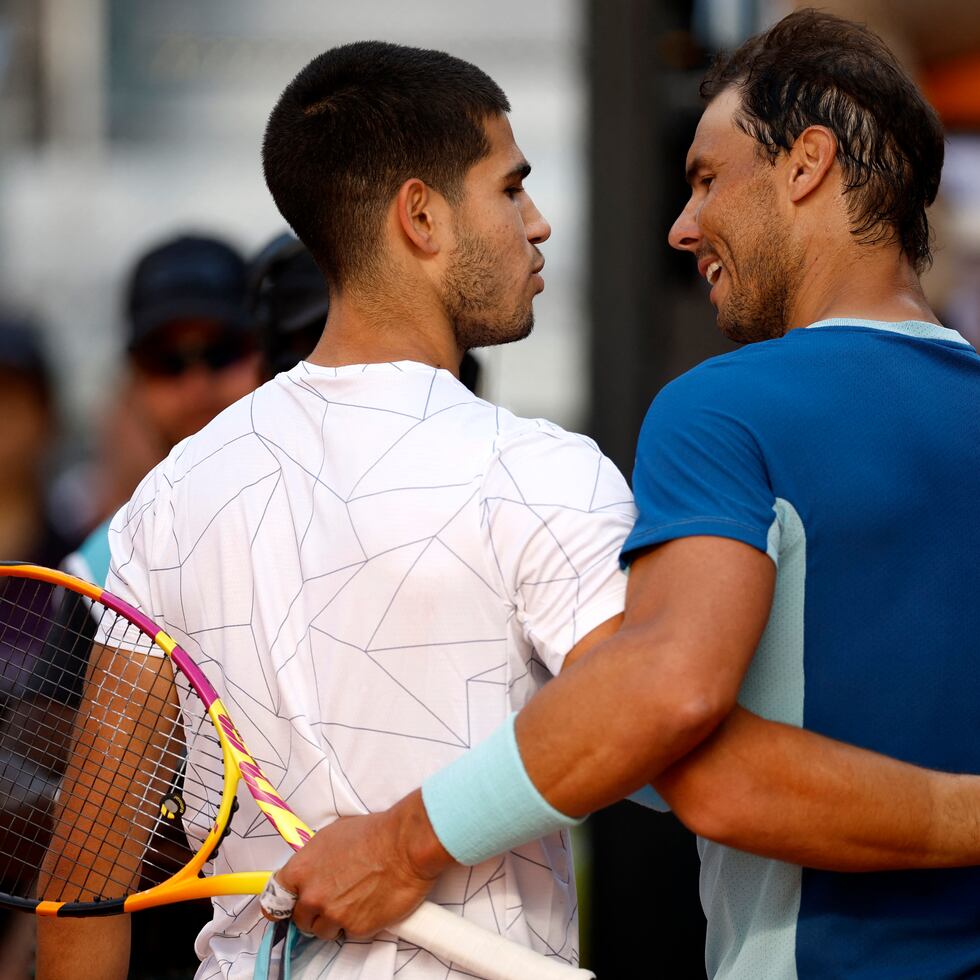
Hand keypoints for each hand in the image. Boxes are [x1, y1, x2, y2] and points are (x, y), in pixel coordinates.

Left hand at [265, 789, 453, 939]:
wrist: (404, 845)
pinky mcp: (356, 928)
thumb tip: (311, 869)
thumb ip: (313, 858)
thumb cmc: (373, 832)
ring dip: (334, 920)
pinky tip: (370, 903)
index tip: (288, 907)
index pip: (274, 900)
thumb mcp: (331, 835)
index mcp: (301, 870)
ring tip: (354, 900)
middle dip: (313, 911)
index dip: (284, 904)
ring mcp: (333, 915)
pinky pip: (349, 932)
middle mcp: (312, 896)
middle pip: (300, 919)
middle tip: (333, 898)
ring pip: (323, 930)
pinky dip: (358, 922)